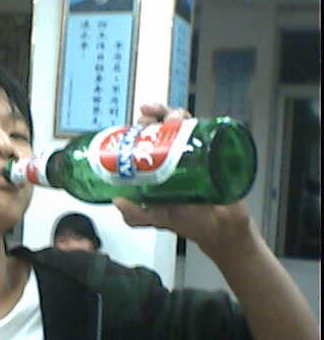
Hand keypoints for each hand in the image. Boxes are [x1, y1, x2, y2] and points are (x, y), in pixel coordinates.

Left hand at [115, 103, 255, 258]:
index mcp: (155, 170)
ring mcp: (190, 152)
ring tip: (168, 117)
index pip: (142, 144)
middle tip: (147, 118)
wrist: (222, 226)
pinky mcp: (209, 149)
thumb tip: (117, 201)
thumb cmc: (189, 221)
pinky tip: (184, 118)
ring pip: (177, 124)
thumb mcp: (156, 219)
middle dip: (150, 118)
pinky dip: (190, 118)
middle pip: (157, 129)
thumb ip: (135, 215)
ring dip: (168, 113)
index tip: (130, 128)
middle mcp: (171, 157)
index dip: (135, 133)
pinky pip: (199, 128)